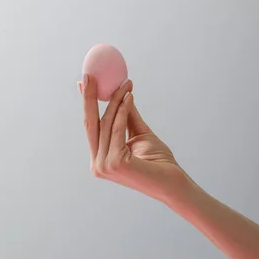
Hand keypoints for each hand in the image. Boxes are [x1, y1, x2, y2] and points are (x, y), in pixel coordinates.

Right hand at [78, 75, 185, 203]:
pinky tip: (129, 96)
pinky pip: (117, 128)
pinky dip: (123, 110)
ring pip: (106, 123)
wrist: (173, 183)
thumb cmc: (158, 162)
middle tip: (89, 75)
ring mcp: (103, 165)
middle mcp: (97, 164)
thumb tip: (119, 93)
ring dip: (115, 100)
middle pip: (90, 124)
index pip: (91, 127)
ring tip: (125, 84)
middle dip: (88, 97)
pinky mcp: (113, 163)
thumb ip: (126, 116)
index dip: (86, 104)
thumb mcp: (138, 133)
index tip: (84, 82)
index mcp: (100, 159)